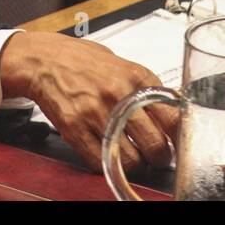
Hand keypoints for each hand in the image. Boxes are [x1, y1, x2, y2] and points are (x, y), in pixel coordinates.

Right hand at [0, 31, 176, 173]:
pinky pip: (100, 160)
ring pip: (130, 159)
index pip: (173, 117)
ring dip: (136, 163)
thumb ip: (147, 89)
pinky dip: (108, 163)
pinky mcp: (75, 128)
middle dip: (160, 156)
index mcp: (136, 78)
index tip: (179, 143)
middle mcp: (119, 95)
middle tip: (158, 156)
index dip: (179, 137)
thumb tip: (173, 111)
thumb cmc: (85, 62)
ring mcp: (96, 113)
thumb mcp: (124, 66)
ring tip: (133, 156)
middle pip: (155, 144)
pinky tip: (109, 154)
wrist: (45, 60)